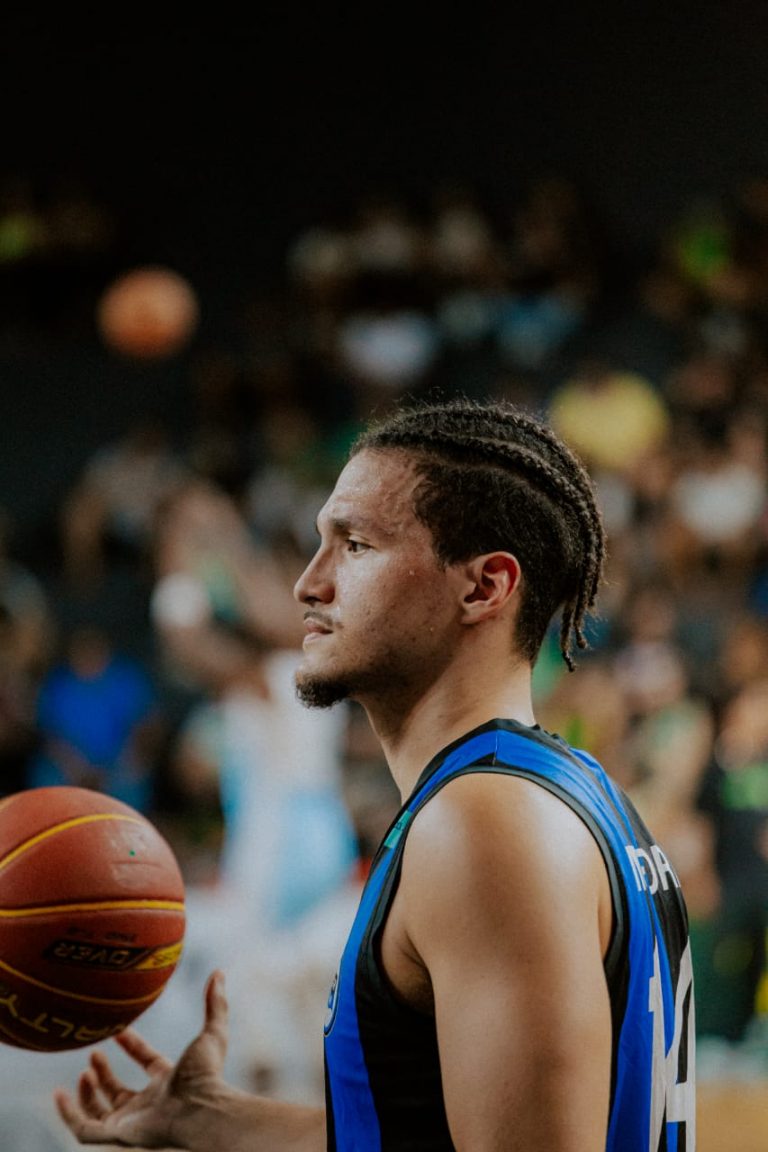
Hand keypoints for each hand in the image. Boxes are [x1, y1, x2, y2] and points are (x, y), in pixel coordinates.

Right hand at [54, 969, 227, 1147]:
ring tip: (84, 1072)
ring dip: (88, 1094)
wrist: (200, 1111)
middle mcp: (150, 1104)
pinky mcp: (116, 1136)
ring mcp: (131, 1123)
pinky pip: (84, 1130)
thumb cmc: (207, 1076)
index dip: (133, 1045)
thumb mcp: (212, 1034)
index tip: (119, 1029)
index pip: (147, 1063)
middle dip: (105, 1075)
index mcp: (169, 1081)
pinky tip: (59, 1094)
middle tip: (94, 1052)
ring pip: (101, 1113)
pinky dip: (69, 1115)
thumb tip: (218, 972)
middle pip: (120, 1093)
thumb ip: (215, 1004)